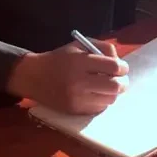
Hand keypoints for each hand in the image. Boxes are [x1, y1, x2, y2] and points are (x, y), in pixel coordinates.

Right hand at [6, 39, 129, 114]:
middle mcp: (79, 82)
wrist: (34, 76)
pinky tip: (95, 94)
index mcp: (80, 62)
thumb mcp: (78, 45)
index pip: (113, 67)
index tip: (121, 67)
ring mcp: (77, 99)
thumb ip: (102, 48)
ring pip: (109, 100)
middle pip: (115, 87)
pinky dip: (101, 101)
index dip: (122, 67)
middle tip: (119, 79)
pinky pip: (99, 108)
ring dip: (112, 93)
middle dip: (122, 83)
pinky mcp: (75, 110)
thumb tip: (120, 60)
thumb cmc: (59, 58)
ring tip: (105, 86)